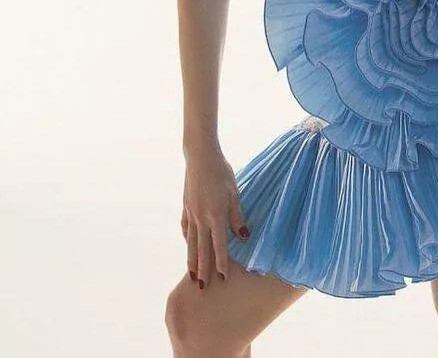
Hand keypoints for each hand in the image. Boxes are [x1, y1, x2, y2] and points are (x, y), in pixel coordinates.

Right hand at [180, 145, 248, 288]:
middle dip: (203, 270)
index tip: (222, 279)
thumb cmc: (221, 172)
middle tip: (203, 288)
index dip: (221, 263)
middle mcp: (201, 218)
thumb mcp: (235, 192)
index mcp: (215, 216)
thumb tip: (243, 236)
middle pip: (202, 249)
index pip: (219, 246)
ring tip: (192, 275)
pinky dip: (187, 239)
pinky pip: (186, 227)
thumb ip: (238, 215)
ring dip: (192, 260)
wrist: (200, 157)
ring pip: (191, 242)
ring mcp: (191, 213)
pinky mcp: (185, 206)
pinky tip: (188, 244)